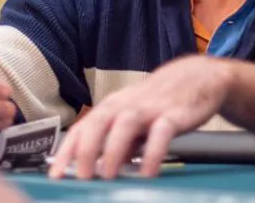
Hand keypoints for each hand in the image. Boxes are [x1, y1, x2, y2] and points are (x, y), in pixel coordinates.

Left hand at [48, 55, 232, 179]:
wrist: (199, 76)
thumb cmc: (161, 100)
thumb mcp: (135, 120)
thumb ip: (117, 144)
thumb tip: (97, 169)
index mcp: (114, 106)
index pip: (84, 127)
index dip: (67, 150)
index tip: (55, 175)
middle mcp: (128, 104)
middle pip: (99, 121)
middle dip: (86, 150)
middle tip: (80, 178)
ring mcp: (152, 107)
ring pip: (125, 123)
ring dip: (113, 149)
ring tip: (107, 175)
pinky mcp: (175, 113)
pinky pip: (162, 132)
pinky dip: (153, 152)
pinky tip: (148, 172)